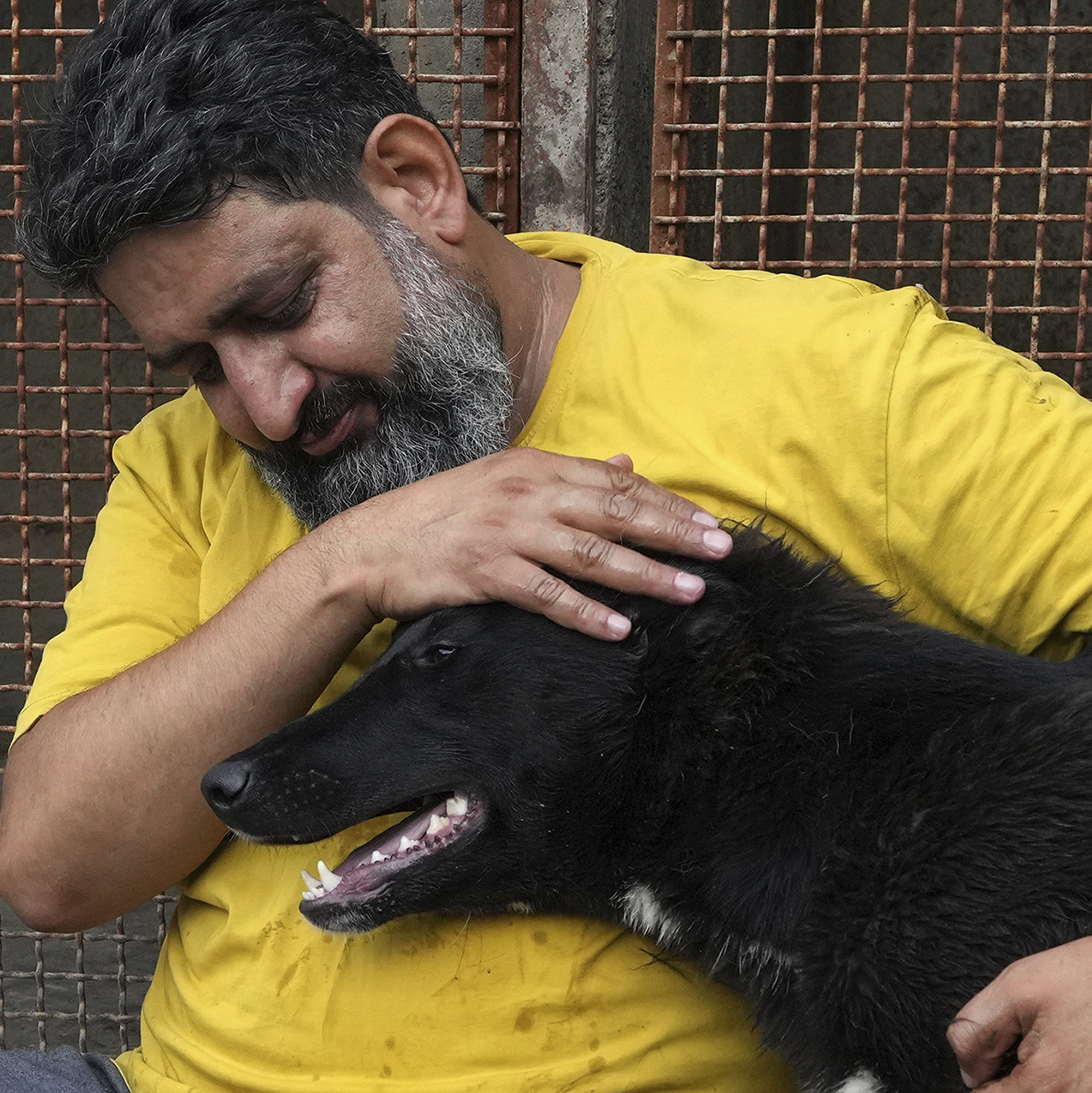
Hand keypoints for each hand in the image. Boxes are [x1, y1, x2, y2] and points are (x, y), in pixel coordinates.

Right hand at [303, 450, 734, 640]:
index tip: (709, 522)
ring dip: (645, 574)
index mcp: (533, 466)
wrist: (370, 546)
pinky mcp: (485, 572)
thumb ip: (567, 477)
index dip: (667, 503)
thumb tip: (626, 465)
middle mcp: (525, 494)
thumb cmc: (440, 516)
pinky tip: (620, 628)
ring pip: (591, 554)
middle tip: (721, 550)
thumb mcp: (504, 482)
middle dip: (673, 532)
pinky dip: (586, 613)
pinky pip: (548, 595)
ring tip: (689, 590)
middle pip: (615, 513)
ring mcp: (505, 533)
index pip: (616, 483)